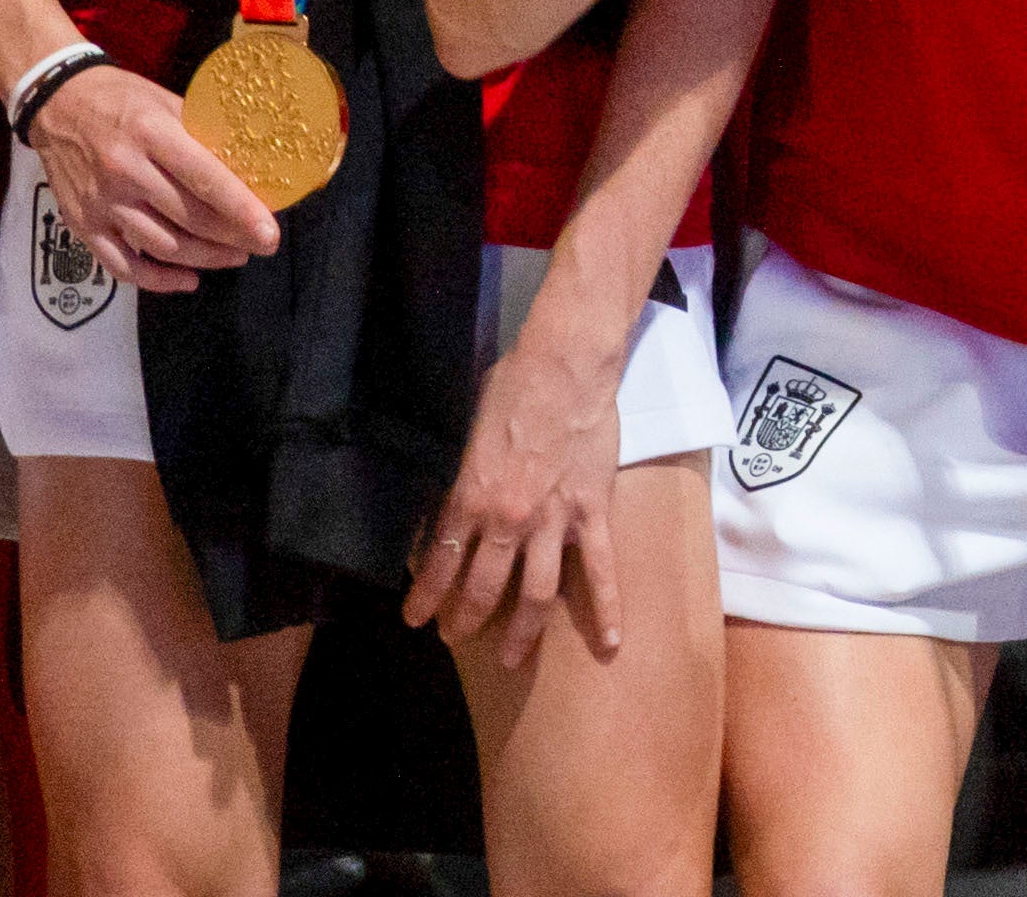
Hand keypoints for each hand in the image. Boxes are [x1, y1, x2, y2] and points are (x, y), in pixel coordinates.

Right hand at [37, 60, 282, 288]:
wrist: (57, 105)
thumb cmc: (122, 99)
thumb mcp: (167, 102)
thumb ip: (203, 134)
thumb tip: (250, 164)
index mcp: (151, 133)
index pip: (204, 178)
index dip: (241, 209)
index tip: (269, 230)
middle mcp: (125, 171)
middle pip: (188, 218)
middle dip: (232, 239)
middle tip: (262, 245)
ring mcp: (101, 203)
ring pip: (162, 246)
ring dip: (204, 258)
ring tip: (234, 256)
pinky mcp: (83, 225)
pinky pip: (123, 266)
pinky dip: (158, 280)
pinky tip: (188, 279)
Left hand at [404, 299, 631, 670]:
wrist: (565, 367)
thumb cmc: (510, 388)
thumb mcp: (464, 436)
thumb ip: (456, 479)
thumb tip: (443, 508)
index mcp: (470, 499)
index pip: (439, 563)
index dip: (425, 598)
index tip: (416, 620)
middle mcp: (508, 521)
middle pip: (484, 588)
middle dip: (465, 620)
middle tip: (456, 638)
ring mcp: (554, 521)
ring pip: (536, 592)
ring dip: (522, 632)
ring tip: (513, 660)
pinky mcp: (592, 512)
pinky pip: (601, 568)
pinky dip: (607, 607)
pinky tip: (610, 641)